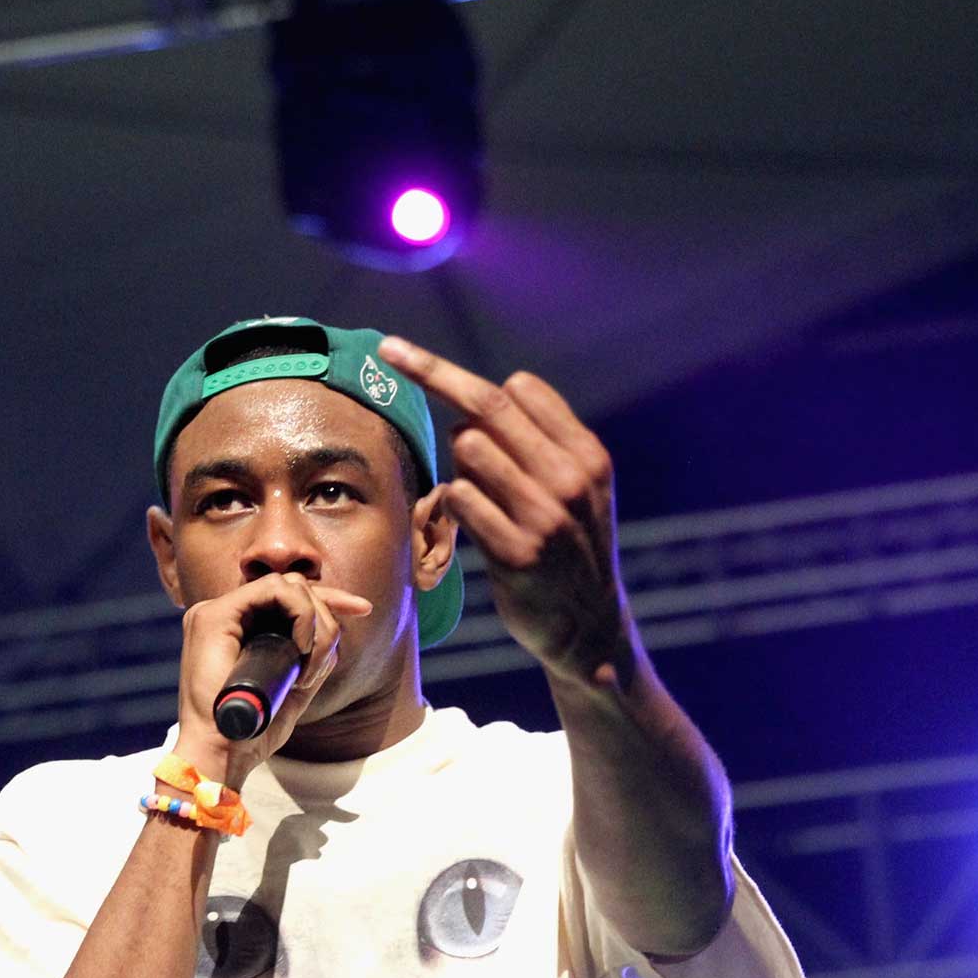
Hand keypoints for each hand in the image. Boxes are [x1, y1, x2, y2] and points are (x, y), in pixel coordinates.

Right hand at [173, 573, 373, 782]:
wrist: (223, 753)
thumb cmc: (254, 732)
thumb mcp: (293, 691)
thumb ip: (309, 663)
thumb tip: (332, 642)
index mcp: (241, 630)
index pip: (290, 598)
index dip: (330, 599)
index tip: (363, 609)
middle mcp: (228, 616)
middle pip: (293, 588)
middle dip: (327, 615)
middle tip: (325, 657)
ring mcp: (217, 612)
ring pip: (287, 586)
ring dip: (315, 622)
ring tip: (309, 665)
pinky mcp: (214, 615)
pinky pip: (273, 590)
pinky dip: (300, 614)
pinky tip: (302, 647)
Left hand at [376, 336, 636, 689]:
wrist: (590, 628)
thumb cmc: (570, 548)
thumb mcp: (577, 490)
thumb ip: (540, 446)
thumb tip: (471, 408)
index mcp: (587, 456)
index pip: (520, 389)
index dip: (466, 379)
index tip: (417, 361)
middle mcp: (570, 480)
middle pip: (487, 405)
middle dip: (430, 371)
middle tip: (387, 349)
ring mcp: (545, 518)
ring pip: (469, 448)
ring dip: (457, 464)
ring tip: (478, 495)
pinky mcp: (517, 554)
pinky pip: (460, 498)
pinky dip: (453, 502)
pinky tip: (470, 521)